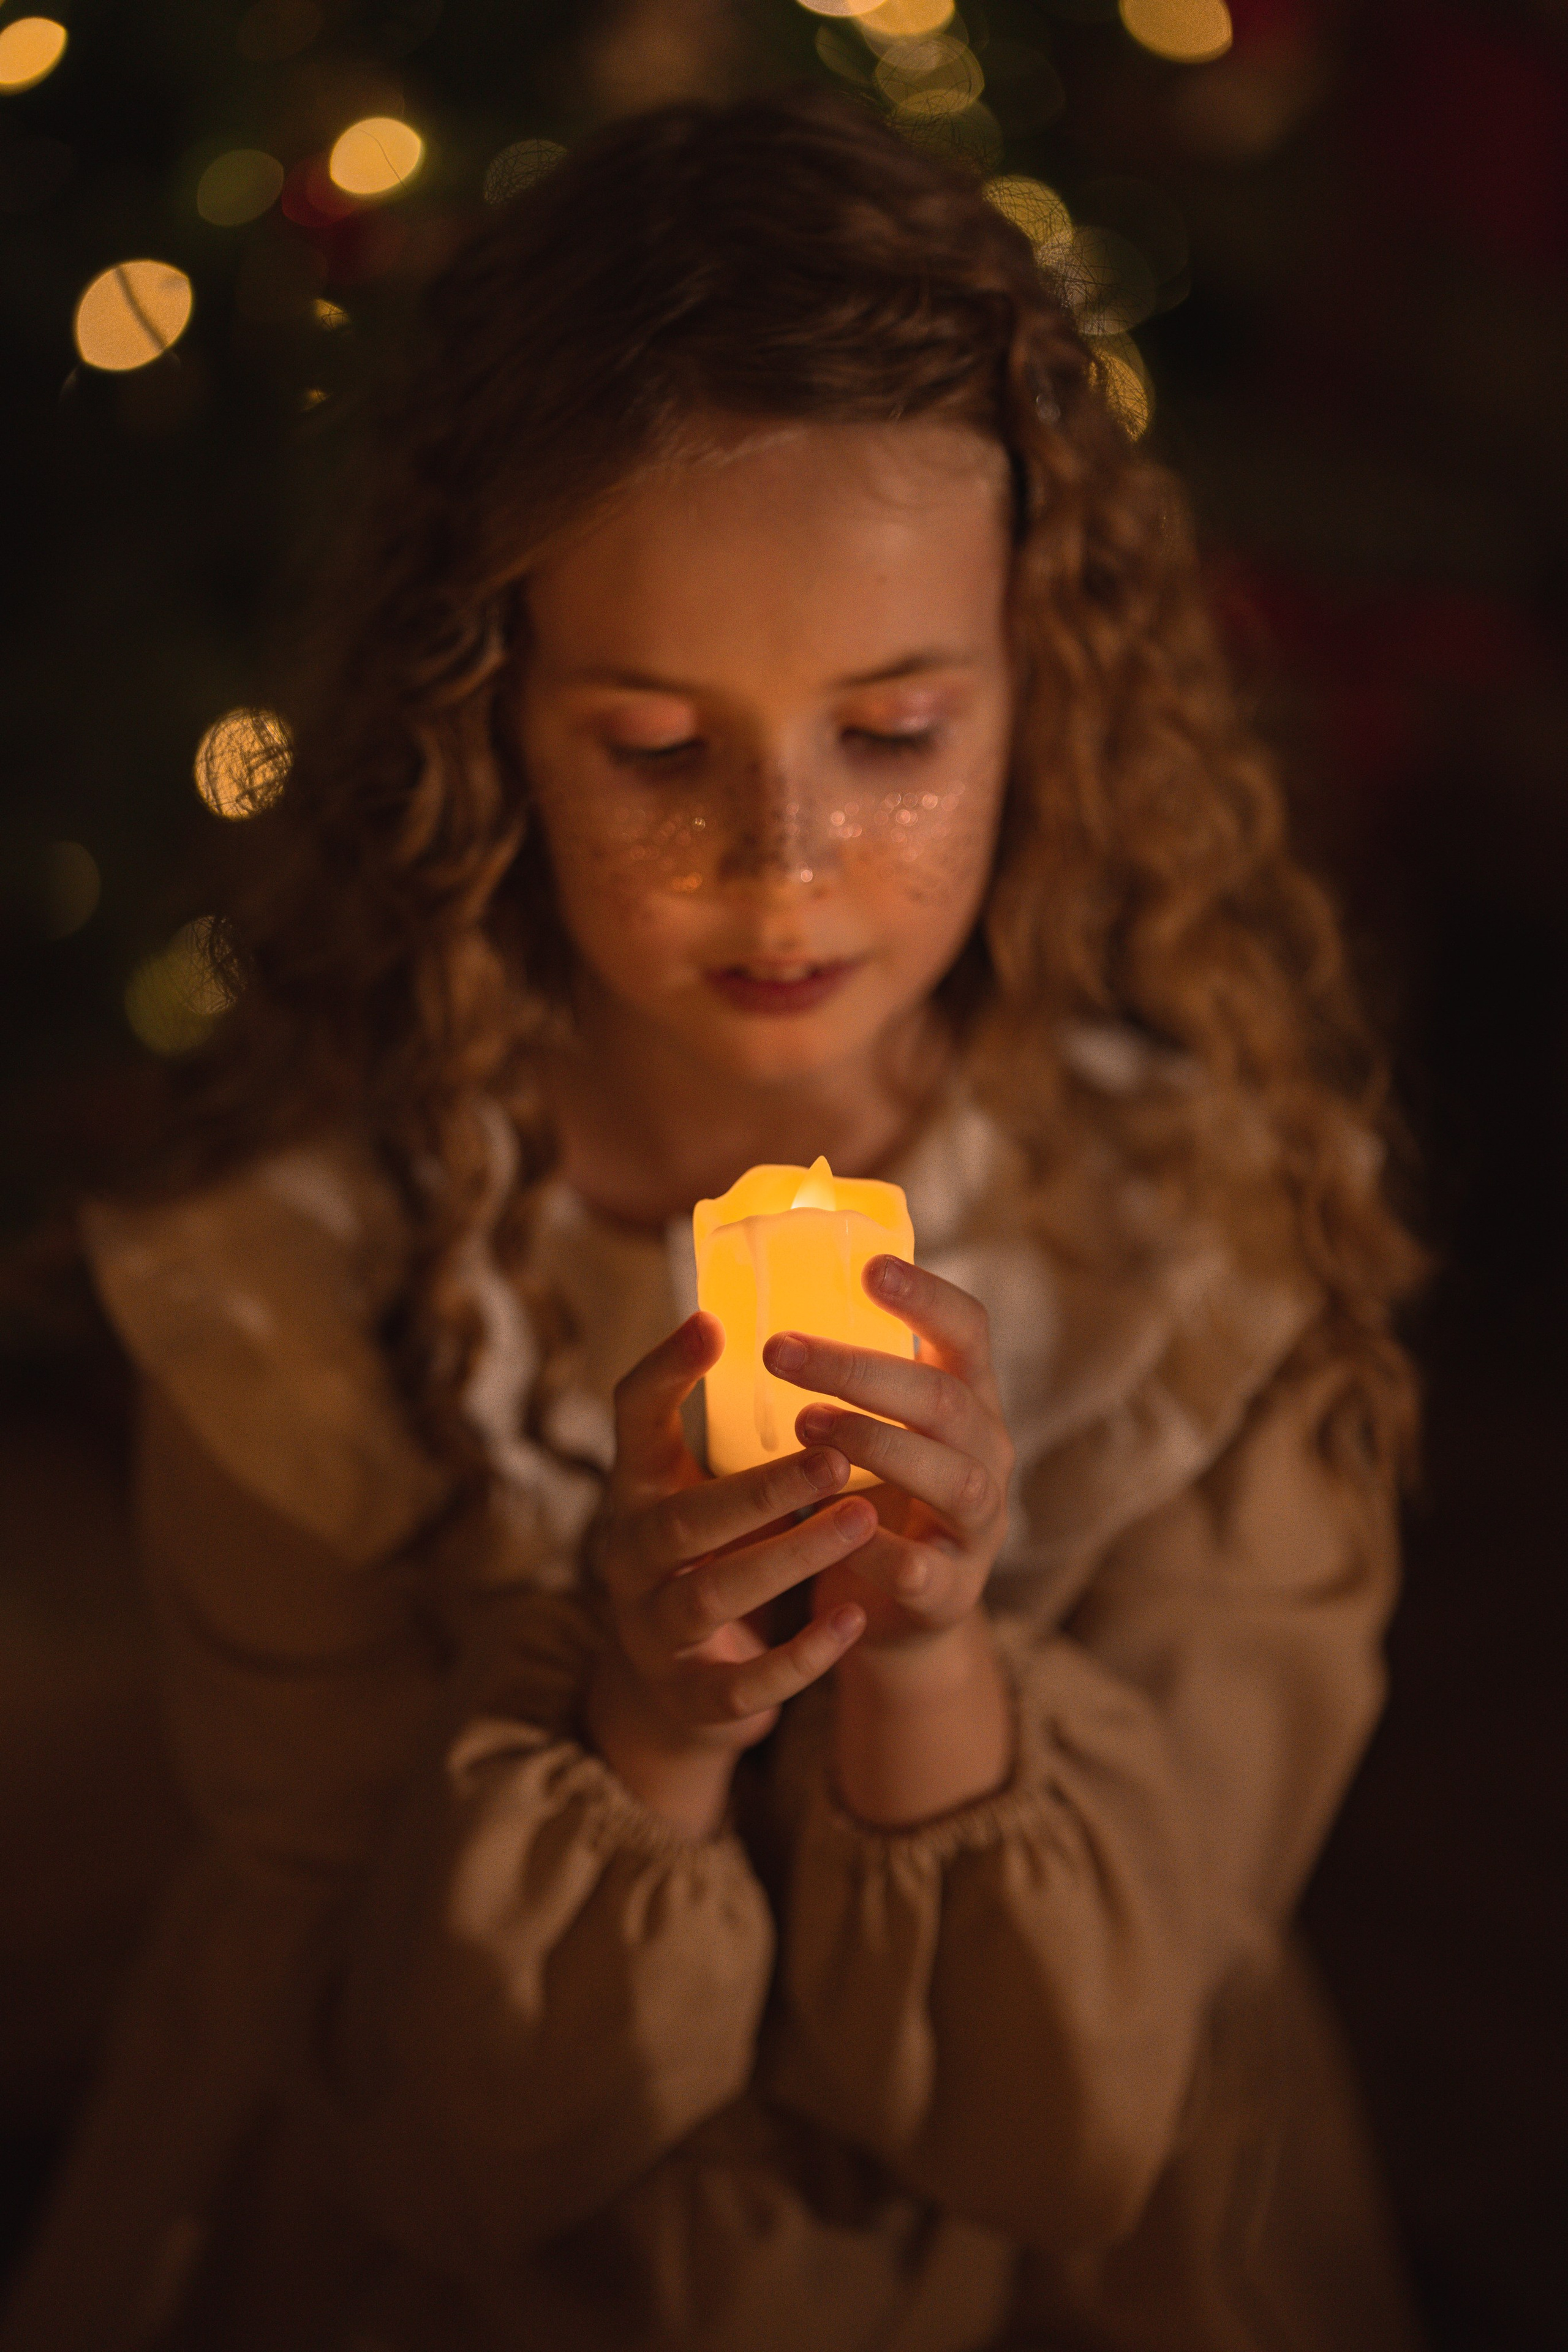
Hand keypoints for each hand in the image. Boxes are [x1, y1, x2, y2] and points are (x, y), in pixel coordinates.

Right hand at [590, 1311, 876, 1769]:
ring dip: (790, 1557)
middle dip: (760, 1488)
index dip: (664, 1371)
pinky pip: (743, 1685)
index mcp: (636, 1487)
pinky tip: (852, 1618)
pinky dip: (800, 1655)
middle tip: (834, 1456)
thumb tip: (789, 1313)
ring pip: (712, 1597)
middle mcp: (631, 1555)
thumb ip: (732, 1418)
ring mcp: (655, 1632)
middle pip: (681, 1521)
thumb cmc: (710, 1551)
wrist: (680, 1684)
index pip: (631, 1417)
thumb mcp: (703, 1479)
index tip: (715, 1323)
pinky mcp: (694, 1699)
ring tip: (860, 1520)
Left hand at [761, 1255, 1013, 1650]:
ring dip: (877, 1444)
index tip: (869, 1267)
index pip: (968, 1331)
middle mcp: (988, 1456)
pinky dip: (875, 1548)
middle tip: (779, 1350)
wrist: (894, 1613)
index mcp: (967, 1403)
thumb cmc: (869, 1495)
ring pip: (953, 1477)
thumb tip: (751, 1294)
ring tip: (803, 1424)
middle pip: (946, 1400)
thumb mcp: (871, 1425)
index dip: (927, 1297)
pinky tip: (828, 1523)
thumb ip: (847, 1372)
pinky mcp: (950, 1593)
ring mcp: (978, 1528)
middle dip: (863, 1371)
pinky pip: (920, 1568)